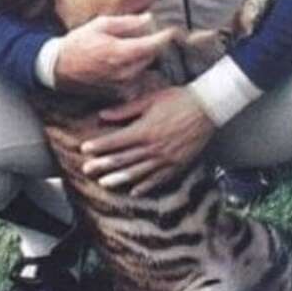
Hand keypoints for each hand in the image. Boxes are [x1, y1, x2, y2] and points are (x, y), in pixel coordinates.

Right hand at [54, 13, 175, 95]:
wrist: (59, 68)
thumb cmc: (78, 43)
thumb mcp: (100, 25)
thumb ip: (127, 22)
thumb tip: (149, 19)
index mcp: (120, 53)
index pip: (153, 45)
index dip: (165, 37)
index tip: (173, 30)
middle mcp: (125, 72)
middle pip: (151, 56)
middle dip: (152, 44)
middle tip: (147, 33)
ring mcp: (122, 85)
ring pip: (144, 68)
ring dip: (143, 57)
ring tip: (129, 47)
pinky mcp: (119, 93)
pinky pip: (136, 78)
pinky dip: (135, 69)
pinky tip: (123, 61)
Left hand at [80, 86, 213, 195]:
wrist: (207, 108)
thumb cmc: (178, 99)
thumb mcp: (149, 99)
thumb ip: (125, 110)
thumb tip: (103, 115)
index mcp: (144, 130)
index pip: (116, 142)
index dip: (99, 146)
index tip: (84, 149)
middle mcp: (153, 148)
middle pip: (123, 160)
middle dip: (103, 165)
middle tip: (87, 170)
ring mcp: (165, 159)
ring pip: (138, 173)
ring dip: (119, 179)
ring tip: (104, 183)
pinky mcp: (177, 165)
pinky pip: (158, 179)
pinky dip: (145, 186)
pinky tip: (135, 191)